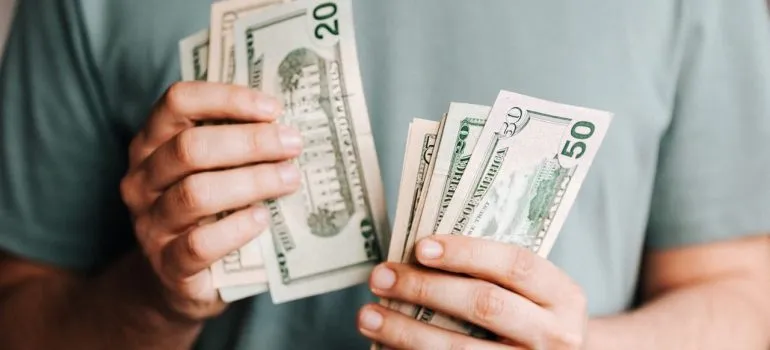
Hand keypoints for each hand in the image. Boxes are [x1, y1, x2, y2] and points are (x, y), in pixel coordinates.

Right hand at [119, 81, 301, 320]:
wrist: (180, 282)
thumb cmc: (208, 213)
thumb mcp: (213, 171)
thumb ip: (236, 144)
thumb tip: (288, 124)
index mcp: (152, 143)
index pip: (178, 102)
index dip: (227, 99)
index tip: (273, 109)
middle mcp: (142, 179)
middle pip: (190, 148)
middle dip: (250, 142)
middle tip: (292, 145)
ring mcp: (150, 224)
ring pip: (195, 194)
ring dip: (251, 182)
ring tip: (290, 179)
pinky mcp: (167, 265)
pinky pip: (199, 244)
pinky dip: (236, 229)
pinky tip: (262, 219)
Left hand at [357, 235, 587, 348]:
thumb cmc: (531, 314)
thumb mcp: (532, 290)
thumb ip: (491, 271)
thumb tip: (418, 252)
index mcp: (562, 295)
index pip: (515, 265)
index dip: (467, 253)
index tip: (420, 247)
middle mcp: (555, 335)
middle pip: (484, 305)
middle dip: (425, 289)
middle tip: (381, 276)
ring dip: (406, 332)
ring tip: (368, 316)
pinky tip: (386, 347)